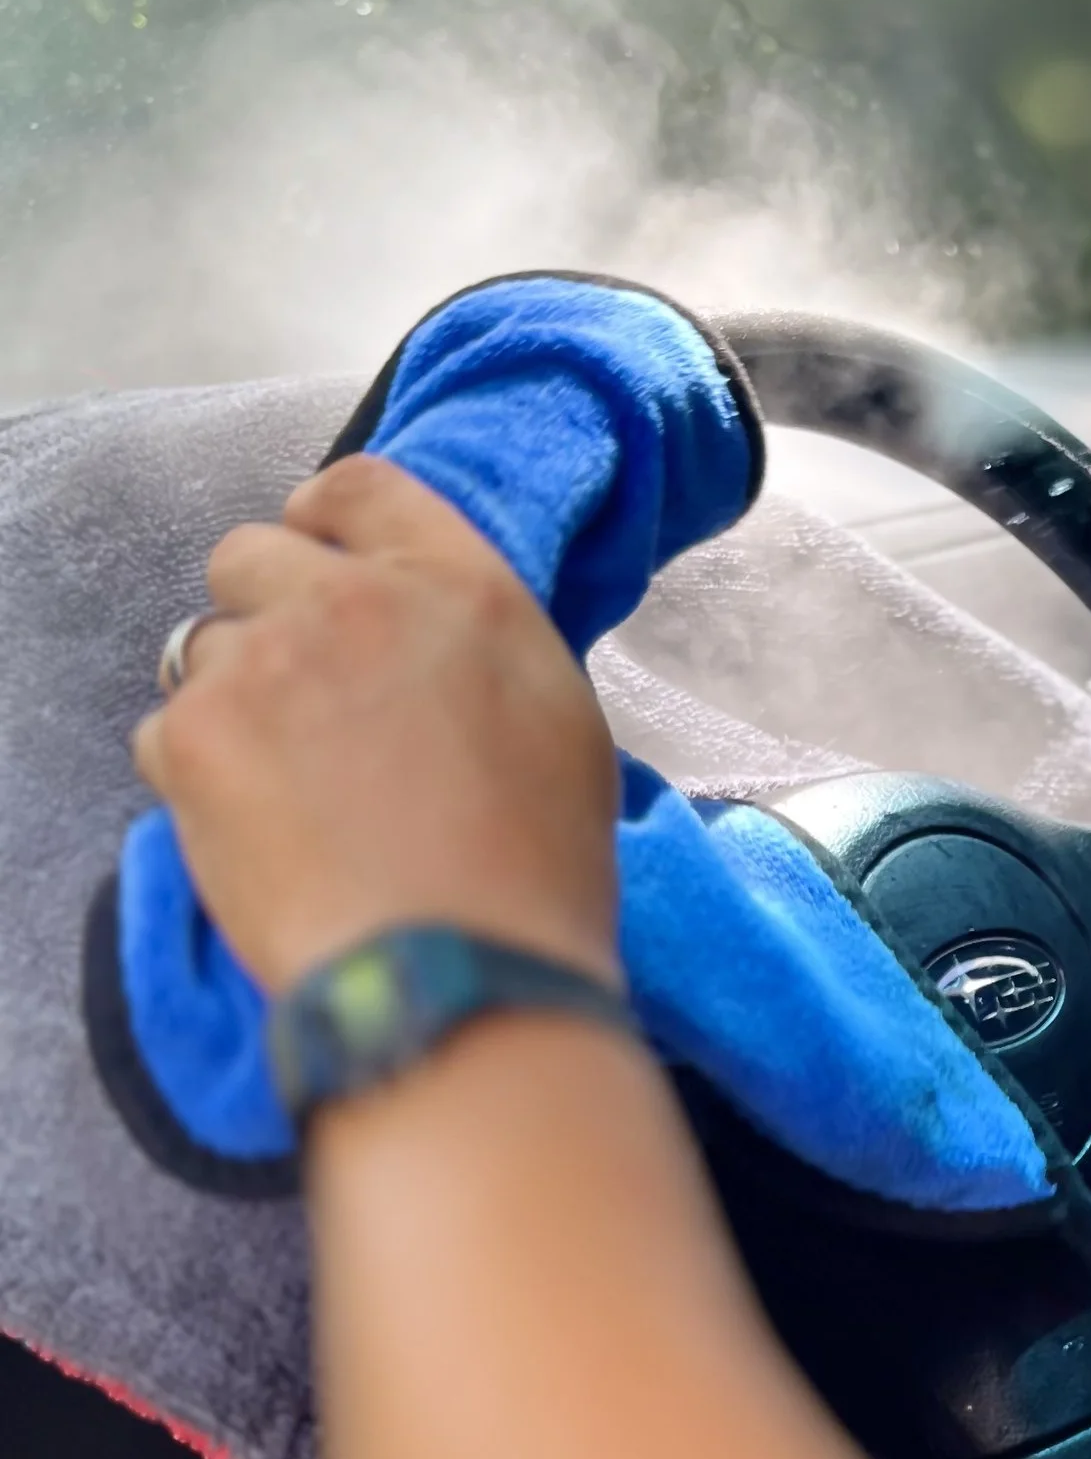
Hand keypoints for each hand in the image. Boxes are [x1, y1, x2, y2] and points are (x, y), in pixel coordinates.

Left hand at [133, 455, 621, 995]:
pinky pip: (162, 732)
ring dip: (230, 702)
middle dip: (259, 612)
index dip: (321, 519)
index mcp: (460, 589)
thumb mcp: (559, 724)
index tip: (312, 557)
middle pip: (249, 554)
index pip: (360, 486)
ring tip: (285, 792)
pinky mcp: (192, 738)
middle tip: (293, 697)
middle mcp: (353, 602)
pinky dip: (195, 778)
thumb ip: (480, 648)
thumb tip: (429, 645)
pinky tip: (257, 837)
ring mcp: (262, 663)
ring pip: (199, 648)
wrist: (459, 972)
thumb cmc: (534, 873)